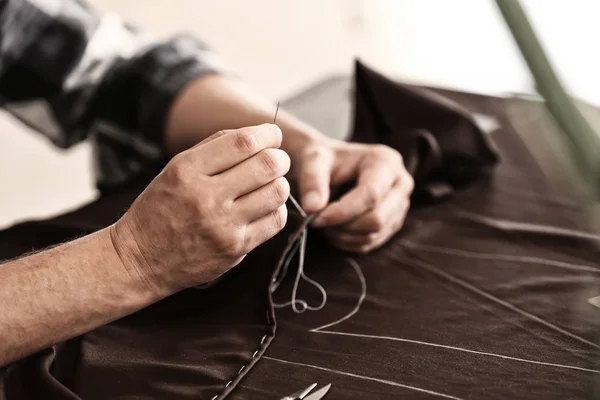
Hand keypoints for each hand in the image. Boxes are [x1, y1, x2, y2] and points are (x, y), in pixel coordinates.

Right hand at [110, 124, 289, 295]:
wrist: (141, 260)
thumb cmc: (162, 207)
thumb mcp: (175, 169)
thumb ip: (214, 148)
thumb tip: (260, 135)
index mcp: (187, 170)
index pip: (243, 142)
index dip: (267, 134)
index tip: (273, 135)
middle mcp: (205, 197)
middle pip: (266, 166)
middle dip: (280, 158)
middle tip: (279, 160)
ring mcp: (222, 226)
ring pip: (276, 193)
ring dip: (280, 183)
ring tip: (271, 184)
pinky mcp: (234, 249)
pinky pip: (275, 221)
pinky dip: (277, 209)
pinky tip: (267, 206)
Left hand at [294, 140, 413, 253]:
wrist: (329, 165)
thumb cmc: (323, 159)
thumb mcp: (312, 160)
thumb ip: (312, 180)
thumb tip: (312, 208)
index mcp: (385, 162)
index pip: (371, 195)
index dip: (342, 212)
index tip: (315, 218)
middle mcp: (400, 183)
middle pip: (377, 219)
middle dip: (343, 225)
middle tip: (317, 220)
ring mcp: (400, 205)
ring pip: (374, 234)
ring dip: (344, 235)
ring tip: (324, 222)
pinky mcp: (393, 222)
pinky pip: (372, 243)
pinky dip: (349, 241)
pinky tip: (334, 229)